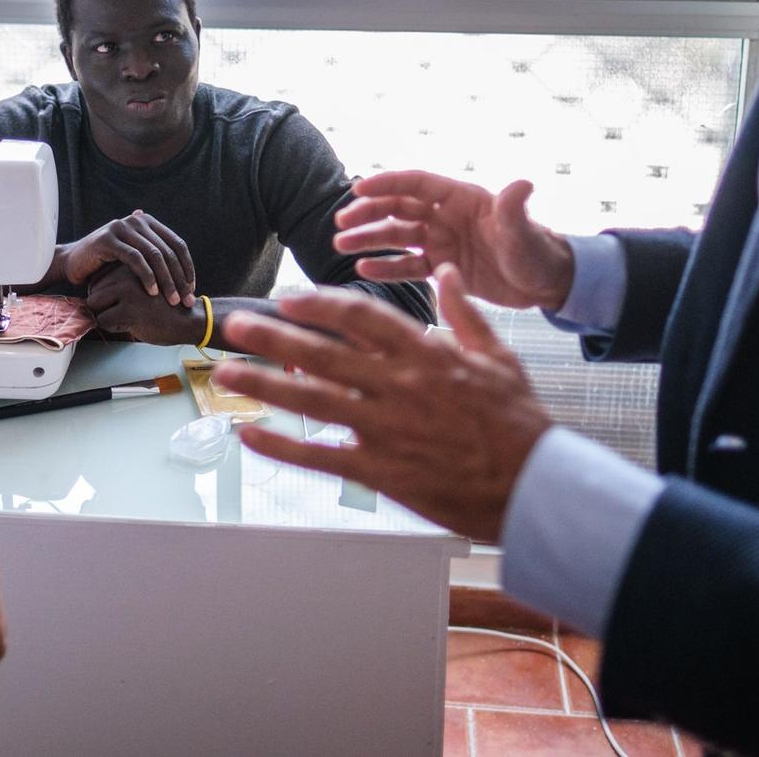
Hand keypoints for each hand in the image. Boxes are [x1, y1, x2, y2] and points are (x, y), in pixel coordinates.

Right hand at [51, 210, 196, 305]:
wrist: (72, 262)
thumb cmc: (106, 264)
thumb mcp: (133, 256)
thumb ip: (155, 257)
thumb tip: (183, 268)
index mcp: (147, 222)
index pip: (177, 244)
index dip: (187, 267)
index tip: (192, 289)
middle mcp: (136, 220)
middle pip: (168, 251)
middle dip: (180, 278)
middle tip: (186, 299)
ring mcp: (122, 227)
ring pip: (154, 255)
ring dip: (166, 280)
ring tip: (172, 300)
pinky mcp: (108, 239)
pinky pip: (135, 259)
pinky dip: (147, 276)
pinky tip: (152, 292)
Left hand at [85, 262, 204, 343]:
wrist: (189, 319)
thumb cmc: (165, 304)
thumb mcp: (145, 280)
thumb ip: (123, 278)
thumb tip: (92, 288)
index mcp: (131, 263)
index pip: (97, 278)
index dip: (105, 293)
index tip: (121, 301)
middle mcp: (126, 272)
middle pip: (92, 291)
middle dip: (103, 305)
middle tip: (124, 312)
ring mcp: (126, 290)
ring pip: (94, 305)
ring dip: (106, 315)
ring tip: (128, 317)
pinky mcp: (128, 309)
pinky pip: (102, 320)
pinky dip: (112, 327)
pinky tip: (132, 325)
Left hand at [210, 267, 551, 541]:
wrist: (532, 486)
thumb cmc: (517, 421)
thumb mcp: (499, 355)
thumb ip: (464, 312)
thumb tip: (445, 271)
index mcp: (426, 354)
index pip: (362, 317)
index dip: (320, 304)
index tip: (290, 297)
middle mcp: (398, 387)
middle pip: (323, 354)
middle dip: (274, 337)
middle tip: (236, 325)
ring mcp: (386, 430)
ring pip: (313, 402)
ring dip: (264, 387)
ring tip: (225, 374)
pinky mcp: (380, 470)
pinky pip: (321, 456)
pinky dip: (281, 447)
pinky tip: (250, 436)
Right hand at [334, 172, 573, 310]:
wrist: (546, 282)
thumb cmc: (538, 251)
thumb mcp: (525, 232)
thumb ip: (516, 209)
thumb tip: (522, 184)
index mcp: (461, 199)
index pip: (417, 183)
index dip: (387, 184)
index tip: (358, 190)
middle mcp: (446, 216)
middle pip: (398, 208)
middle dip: (368, 213)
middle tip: (340, 223)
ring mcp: (442, 242)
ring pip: (397, 237)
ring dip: (369, 238)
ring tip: (340, 245)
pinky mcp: (443, 268)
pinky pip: (408, 266)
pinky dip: (386, 267)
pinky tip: (363, 270)